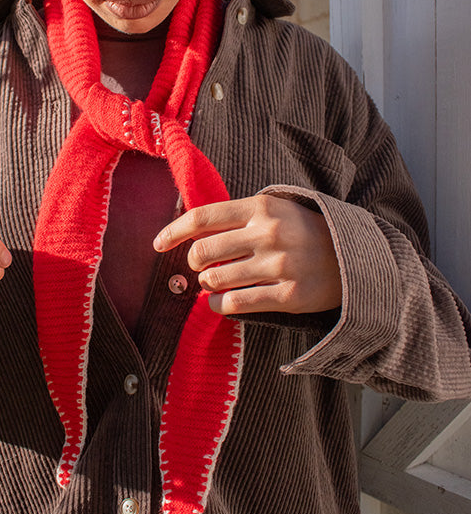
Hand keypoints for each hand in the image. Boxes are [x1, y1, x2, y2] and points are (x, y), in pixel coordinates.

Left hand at [153, 193, 341, 315]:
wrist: (354, 257)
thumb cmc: (305, 232)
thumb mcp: (277, 210)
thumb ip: (238, 217)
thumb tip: (191, 232)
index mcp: (262, 208)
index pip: (203, 217)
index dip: (173, 231)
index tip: (158, 243)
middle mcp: (268, 234)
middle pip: (202, 252)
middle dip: (193, 264)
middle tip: (201, 268)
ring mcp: (279, 265)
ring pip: (215, 280)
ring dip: (207, 286)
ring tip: (215, 284)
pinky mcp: (288, 295)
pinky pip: (236, 304)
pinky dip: (218, 305)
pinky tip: (220, 302)